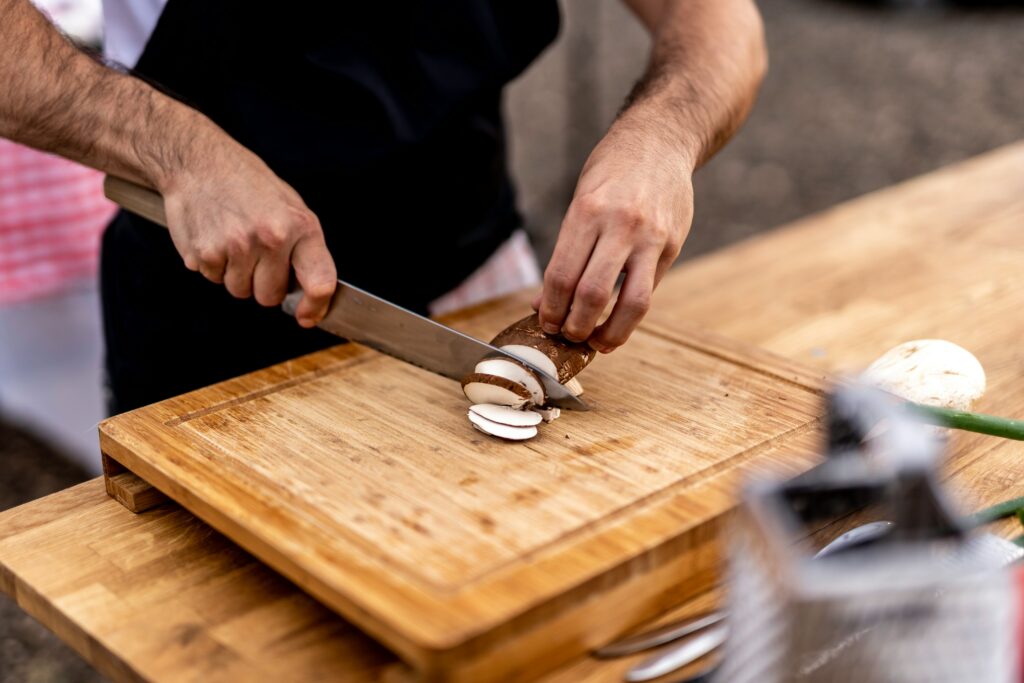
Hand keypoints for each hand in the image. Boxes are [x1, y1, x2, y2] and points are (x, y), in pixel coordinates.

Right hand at [159, 137, 336, 327]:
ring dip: (236, 275)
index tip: (306, 316)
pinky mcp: (205, 253)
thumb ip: (304, 247)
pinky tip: (215, 237)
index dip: (315, 307)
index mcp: (300, 226)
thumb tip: (313, 290)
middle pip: (269, 296)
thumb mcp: (290, 206)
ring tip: (234, 241)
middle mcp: (271, 238)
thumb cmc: (248, 184)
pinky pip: (213, 280)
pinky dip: (213, 266)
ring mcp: (236, 247)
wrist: (200, 162)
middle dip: (263, 284)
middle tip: (256, 256)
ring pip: (240, 291)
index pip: (319, 282)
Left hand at [533, 116, 694, 352]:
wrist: (661, 140)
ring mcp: (651, 237)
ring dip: (610, 332)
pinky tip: (618, 322)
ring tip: (596, 342)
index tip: (546, 323)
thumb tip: (543, 302)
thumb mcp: (580, 201)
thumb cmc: (612, 172)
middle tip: (568, 336)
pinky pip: (649, 290)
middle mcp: (620, 225)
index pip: (562, 275)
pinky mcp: (672, 245)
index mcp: (587, 212)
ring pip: (631, 303)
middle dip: (576, 326)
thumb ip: (566, 254)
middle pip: (592, 294)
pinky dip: (630, 313)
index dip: (551, 309)